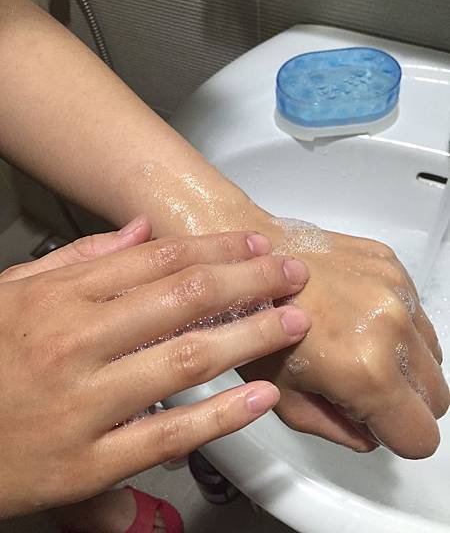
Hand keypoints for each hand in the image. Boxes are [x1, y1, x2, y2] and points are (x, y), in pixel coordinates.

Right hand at [0, 216, 310, 516]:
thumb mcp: (15, 291)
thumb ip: (79, 257)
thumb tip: (139, 231)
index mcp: (61, 297)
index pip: (159, 260)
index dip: (216, 247)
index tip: (254, 244)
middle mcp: (76, 342)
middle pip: (185, 298)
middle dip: (249, 280)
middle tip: (291, 273)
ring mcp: (86, 403)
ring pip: (187, 358)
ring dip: (251, 337)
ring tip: (293, 321)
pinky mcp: (90, 462)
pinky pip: (168, 434)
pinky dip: (222, 415)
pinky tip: (261, 397)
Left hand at [240, 222, 448, 458]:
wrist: (247, 259)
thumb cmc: (252, 322)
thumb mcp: (284, 397)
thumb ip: (337, 430)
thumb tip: (370, 435)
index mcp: (365, 370)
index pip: (422, 437)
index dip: (395, 436)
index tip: (373, 421)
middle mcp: (392, 326)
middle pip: (437, 396)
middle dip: (404, 403)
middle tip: (361, 388)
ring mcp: (395, 288)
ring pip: (432, 353)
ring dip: (403, 361)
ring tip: (354, 347)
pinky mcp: (390, 263)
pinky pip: (416, 311)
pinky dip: (395, 322)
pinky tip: (353, 316)